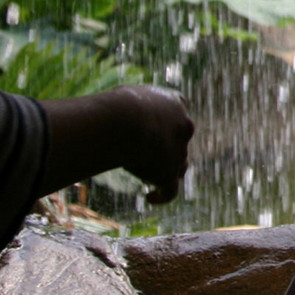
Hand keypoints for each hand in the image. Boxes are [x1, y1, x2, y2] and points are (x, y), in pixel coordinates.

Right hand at [115, 85, 194, 203]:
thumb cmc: (115, 105)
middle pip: (180, 139)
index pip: (179, 112)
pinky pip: (170, 190)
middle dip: (168, 147)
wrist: (123, 120)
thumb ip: (128, 104)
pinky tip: (150, 197)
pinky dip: (162, 196)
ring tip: (146, 173)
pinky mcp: (168, 173)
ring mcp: (178, 150)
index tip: (156, 129)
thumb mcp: (124, 96)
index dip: (169, 123)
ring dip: (167, 170)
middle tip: (146, 153)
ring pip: (179, 164)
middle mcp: (183, 125)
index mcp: (174, 103)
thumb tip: (112, 109)